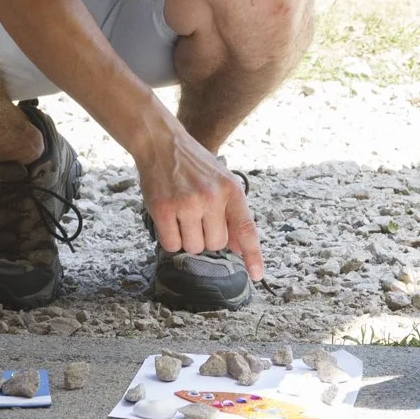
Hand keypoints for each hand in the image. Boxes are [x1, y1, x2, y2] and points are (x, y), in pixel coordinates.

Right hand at [139, 132, 264, 280]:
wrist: (162, 143)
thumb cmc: (194, 165)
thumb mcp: (222, 181)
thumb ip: (231, 213)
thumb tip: (239, 247)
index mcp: (231, 190)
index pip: (246, 229)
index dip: (253, 255)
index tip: (257, 275)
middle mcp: (212, 197)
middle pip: (215, 244)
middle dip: (206, 237)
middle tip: (197, 217)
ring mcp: (188, 203)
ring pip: (193, 247)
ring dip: (187, 239)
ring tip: (182, 216)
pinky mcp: (164, 208)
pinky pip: (171, 244)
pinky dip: (170, 239)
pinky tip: (169, 219)